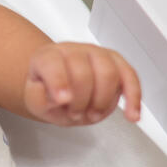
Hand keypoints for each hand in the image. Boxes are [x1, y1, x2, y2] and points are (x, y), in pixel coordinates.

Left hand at [22, 42, 141, 125]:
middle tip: (75, 114)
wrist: (59, 82)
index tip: (62, 99)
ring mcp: (97, 54)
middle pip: (83, 71)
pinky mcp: (117, 63)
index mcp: (48, 56)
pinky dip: (133, 97)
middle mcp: (74, 50)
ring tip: (93, 115)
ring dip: (103, 101)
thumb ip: (39, 99)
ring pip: (109, 72)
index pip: (53, 63)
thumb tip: (58, 98)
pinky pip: (130, 77)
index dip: (59, 82)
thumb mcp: (33, 99)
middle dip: (81, 100)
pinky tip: (132, 115)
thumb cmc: (47, 90)